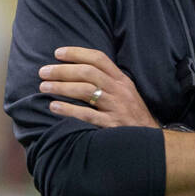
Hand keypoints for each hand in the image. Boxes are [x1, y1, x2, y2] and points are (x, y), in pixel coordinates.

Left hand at [38, 46, 157, 128]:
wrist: (152, 142)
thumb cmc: (132, 116)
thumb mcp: (125, 93)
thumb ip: (107, 81)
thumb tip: (78, 71)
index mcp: (122, 80)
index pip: (99, 59)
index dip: (77, 53)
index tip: (57, 53)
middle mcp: (119, 91)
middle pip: (88, 73)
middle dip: (63, 70)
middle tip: (43, 72)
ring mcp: (116, 108)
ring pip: (85, 91)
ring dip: (61, 87)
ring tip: (43, 87)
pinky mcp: (111, 125)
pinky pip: (87, 115)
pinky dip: (68, 110)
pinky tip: (54, 107)